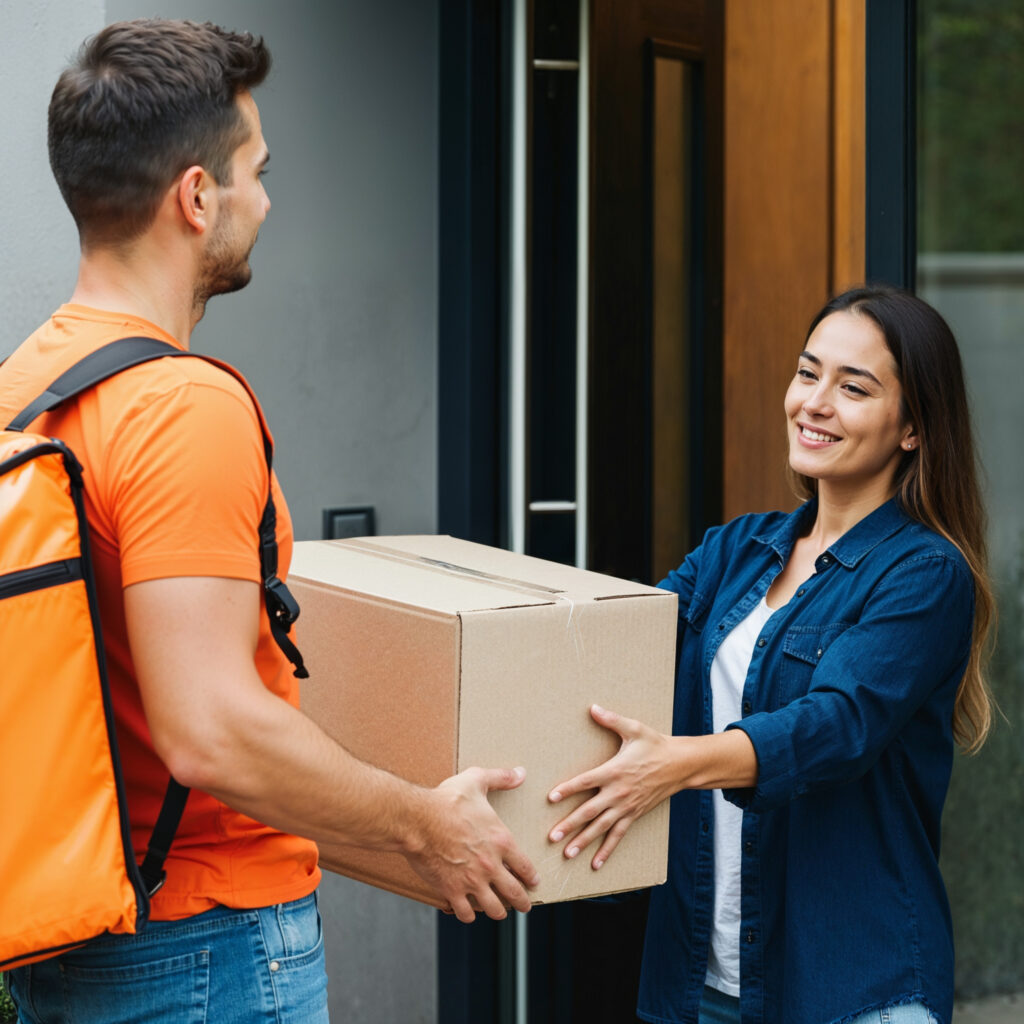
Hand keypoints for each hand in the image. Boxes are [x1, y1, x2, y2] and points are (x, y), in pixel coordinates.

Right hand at [407, 766, 539, 922]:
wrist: (418, 819)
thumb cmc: (446, 800)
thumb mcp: (476, 781)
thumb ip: (501, 778)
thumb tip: (520, 773)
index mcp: (501, 841)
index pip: (525, 867)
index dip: (532, 877)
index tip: (534, 882)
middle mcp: (491, 865)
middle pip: (514, 893)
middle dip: (522, 902)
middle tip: (525, 906)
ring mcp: (472, 880)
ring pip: (494, 908)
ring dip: (499, 912)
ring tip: (500, 912)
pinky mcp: (451, 890)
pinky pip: (465, 912)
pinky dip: (469, 914)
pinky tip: (469, 911)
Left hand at [547, 705, 676, 869]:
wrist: (680, 764)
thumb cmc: (655, 744)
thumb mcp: (634, 729)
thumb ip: (611, 720)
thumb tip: (592, 707)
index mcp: (614, 770)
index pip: (586, 782)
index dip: (568, 789)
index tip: (551, 798)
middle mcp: (618, 792)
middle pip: (590, 811)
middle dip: (570, 824)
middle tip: (552, 836)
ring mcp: (626, 807)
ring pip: (601, 828)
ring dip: (584, 841)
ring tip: (567, 853)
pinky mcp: (634, 815)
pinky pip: (618, 836)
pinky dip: (607, 850)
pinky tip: (595, 863)